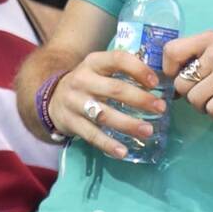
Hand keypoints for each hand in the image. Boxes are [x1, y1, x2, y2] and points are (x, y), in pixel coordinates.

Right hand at [48, 50, 166, 158]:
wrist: (52, 98)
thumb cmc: (88, 83)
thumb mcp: (100, 70)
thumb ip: (123, 72)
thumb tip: (160, 80)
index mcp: (93, 62)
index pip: (117, 59)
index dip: (138, 69)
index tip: (156, 83)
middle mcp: (82, 80)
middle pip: (115, 89)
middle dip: (140, 99)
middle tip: (161, 108)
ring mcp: (74, 102)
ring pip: (104, 114)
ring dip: (128, 124)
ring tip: (148, 131)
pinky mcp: (70, 122)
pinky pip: (92, 135)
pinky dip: (108, 144)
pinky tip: (123, 151)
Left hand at [162, 31, 212, 119]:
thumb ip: (203, 54)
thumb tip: (174, 74)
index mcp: (211, 39)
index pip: (171, 50)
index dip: (168, 69)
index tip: (178, 77)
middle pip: (181, 82)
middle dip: (189, 95)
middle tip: (205, 95)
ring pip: (194, 99)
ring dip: (203, 106)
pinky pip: (212, 109)